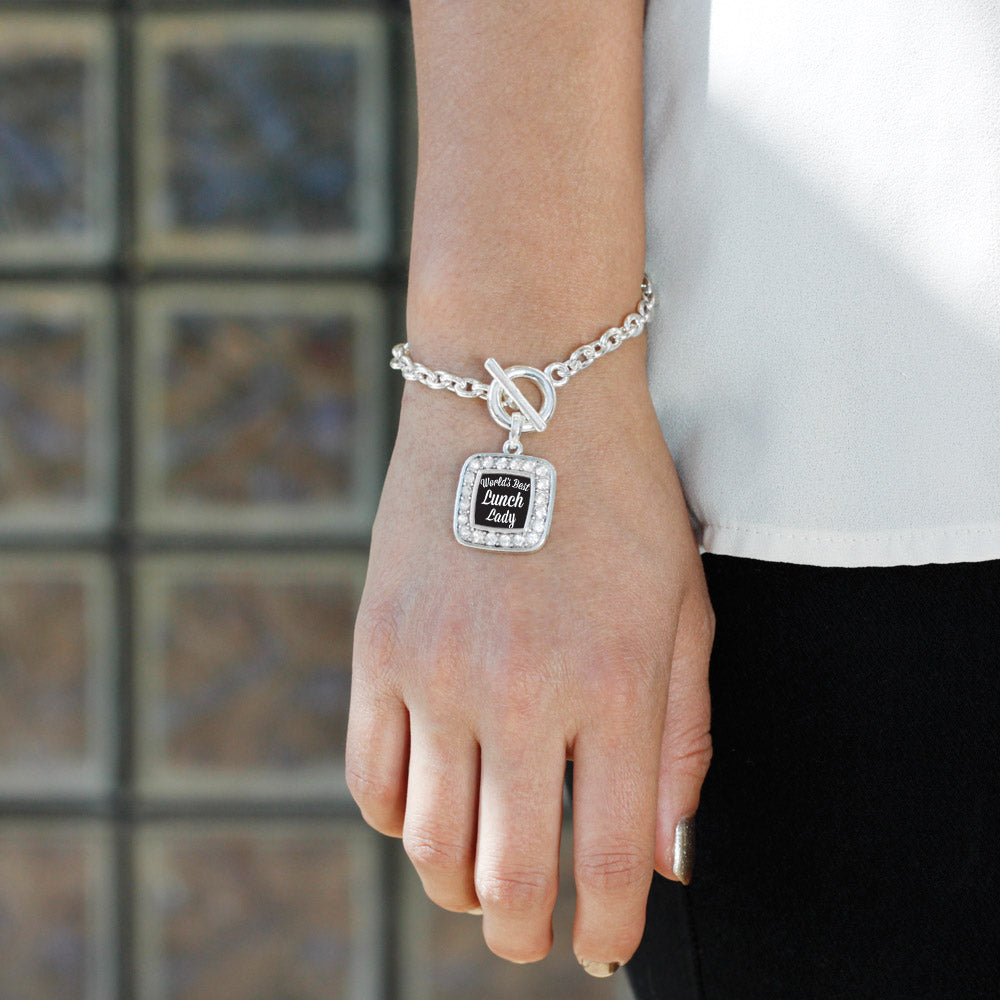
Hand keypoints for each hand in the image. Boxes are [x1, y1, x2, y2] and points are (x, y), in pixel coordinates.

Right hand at [347, 373, 713, 971]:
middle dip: (524, 930)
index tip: (602, 948)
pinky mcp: (377, 645)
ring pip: (428, 843)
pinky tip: (429, 809)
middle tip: (532, 931)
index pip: (608, 860)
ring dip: (457, 886)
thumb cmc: (619, 495)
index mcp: (614, 684)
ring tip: (480, 881)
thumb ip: (682, 737)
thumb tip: (670, 859)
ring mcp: (435, 670)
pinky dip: (398, 820)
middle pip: (507, 875)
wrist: (518, 390)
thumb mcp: (681, 607)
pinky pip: (370, 776)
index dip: (606, 928)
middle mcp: (519, 691)